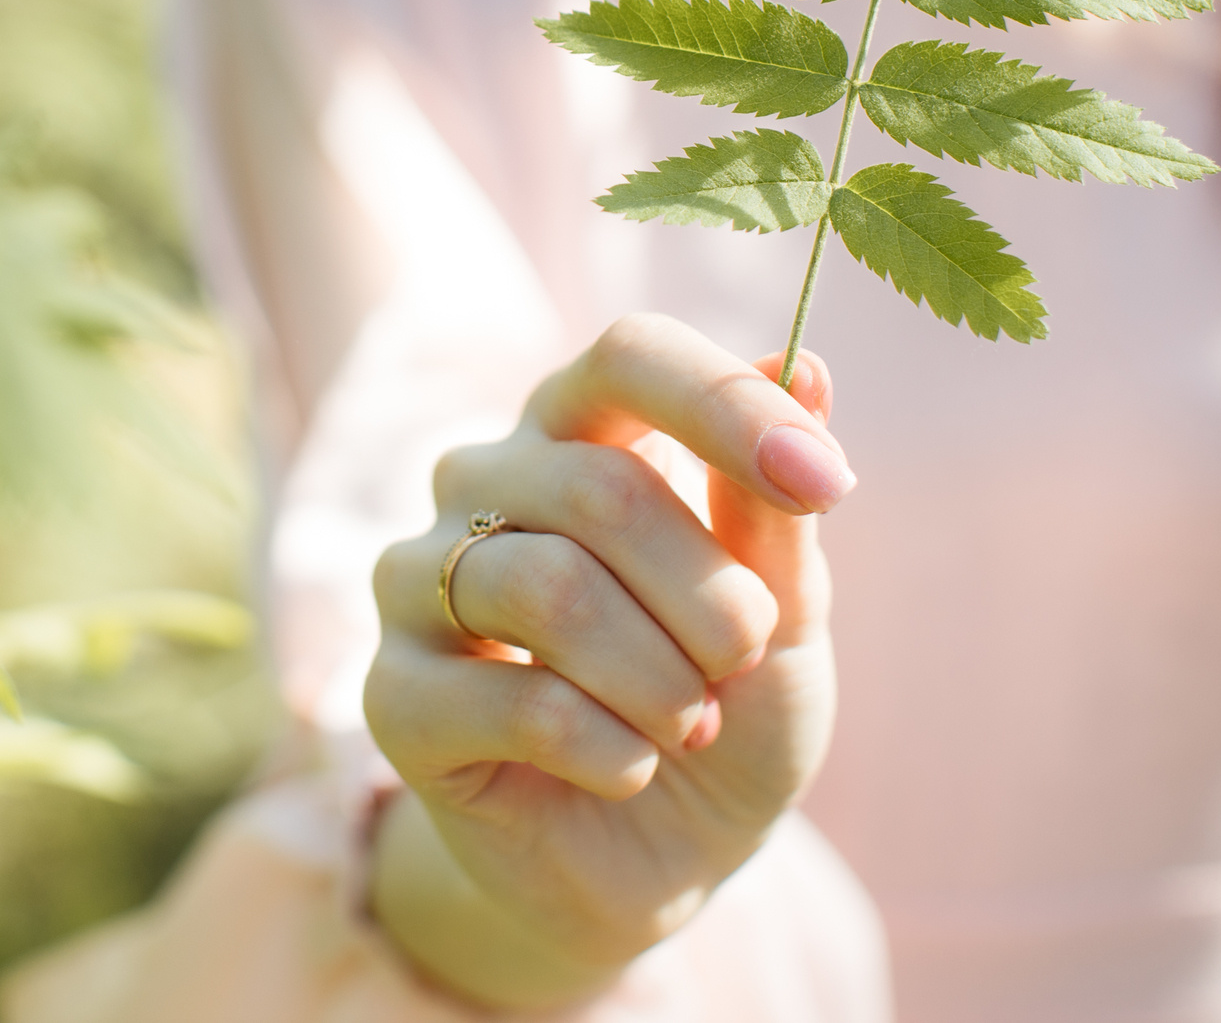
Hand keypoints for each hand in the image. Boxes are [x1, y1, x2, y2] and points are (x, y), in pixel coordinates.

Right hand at [364, 313, 852, 1009]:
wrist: (661, 863)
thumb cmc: (725, 708)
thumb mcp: (783, 616)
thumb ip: (776, 508)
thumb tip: (805, 365)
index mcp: (579, 431)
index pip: (629, 358)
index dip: (725, 405)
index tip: (825, 482)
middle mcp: (483, 482)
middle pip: (600, 489)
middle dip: (710, 595)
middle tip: (746, 660)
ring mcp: (421, 582)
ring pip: (549, 590)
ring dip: (663, 680)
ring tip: (691, 724)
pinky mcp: (395, 694)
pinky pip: (518, 703)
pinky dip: (614, 752)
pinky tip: (628, 771)